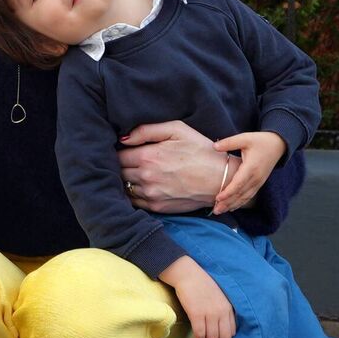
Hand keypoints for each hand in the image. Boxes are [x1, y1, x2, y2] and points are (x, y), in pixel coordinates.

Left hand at [118, 121, 241, 213]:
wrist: (221, 179)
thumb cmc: (200, 151)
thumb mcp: (177, 130)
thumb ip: (147, 130)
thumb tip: (123, 138)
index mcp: (148, 156)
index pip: (117, 155)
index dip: (118, 151)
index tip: (124, 150)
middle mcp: (146, 177)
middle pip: (118, 172)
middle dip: (120, 166)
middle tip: (128, 161)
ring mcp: (151, 194)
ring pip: (124, 187)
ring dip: (125, 180)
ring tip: (133, 173)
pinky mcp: (157, 207)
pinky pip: (134, 201)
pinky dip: (132, 194)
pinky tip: (140, 186)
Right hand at [161, 256, 235, 337]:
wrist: (187, 273)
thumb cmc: (201, 284)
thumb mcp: (219, 296)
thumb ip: (223, 309)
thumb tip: (222, 326)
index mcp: (228, 307)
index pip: (232, 331)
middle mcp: (221, 312)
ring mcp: (209, 313)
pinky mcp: (196, 313)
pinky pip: (199, 333)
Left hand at [212, 131, 284, 215]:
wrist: (278, 145)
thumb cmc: (260, 141)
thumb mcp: (244, 138)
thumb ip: (229, 142)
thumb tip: (214, 146)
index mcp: (251, 167)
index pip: (238, 183)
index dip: (228, 192)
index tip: (217, 198)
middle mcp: (256, 178)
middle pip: (240, 194)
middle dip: (228, 203)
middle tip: (215, 211)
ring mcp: (259, 182)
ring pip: (245, 197)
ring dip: (233, 205)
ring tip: (220, 211)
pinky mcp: (259, 183)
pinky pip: (249, 196)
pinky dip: (240, 202)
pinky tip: (232, 207)